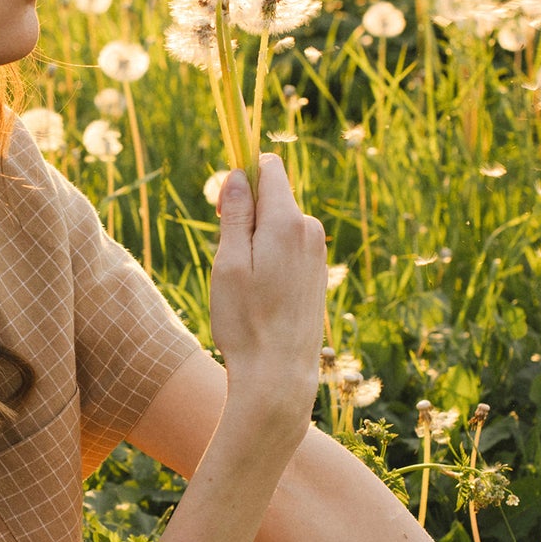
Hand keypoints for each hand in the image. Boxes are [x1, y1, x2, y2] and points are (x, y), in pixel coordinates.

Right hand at [210, 156, 325, 436]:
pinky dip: (270, 260)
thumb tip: (237, 175)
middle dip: (246, 212)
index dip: (240, 175)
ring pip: (278, 225)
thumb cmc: (246, 321)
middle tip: (226, 256)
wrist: (279, 374)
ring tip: (244, 284)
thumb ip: (235, 214)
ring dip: (256, 241)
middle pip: (273, 197)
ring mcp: (317, 253)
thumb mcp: (228, 263)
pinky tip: (262, 296)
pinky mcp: (318, 273)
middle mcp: (309, 230)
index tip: (221, 205)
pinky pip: (288, 248)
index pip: (269, 167)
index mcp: (287, 221)